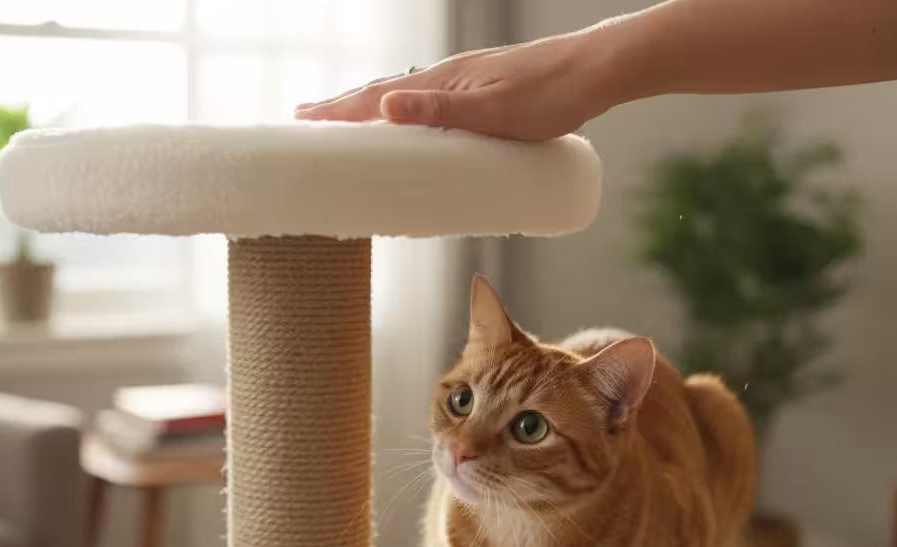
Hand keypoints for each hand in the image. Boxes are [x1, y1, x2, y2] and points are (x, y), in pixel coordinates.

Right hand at [293, 32, 609, 140]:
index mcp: (440, 82)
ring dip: (373, 112)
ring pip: (406, 100)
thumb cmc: (549, 95)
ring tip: (351, 124)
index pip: (374, 98)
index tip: (300, 121)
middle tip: (307, 120)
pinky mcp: (484, 94)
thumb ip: (440, 110)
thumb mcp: (492, 111)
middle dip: (344, 110)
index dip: (337, 112)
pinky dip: (407, 114)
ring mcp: (465, 84)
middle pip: (382, 95)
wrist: (595, 71)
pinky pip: (430, 106)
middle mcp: (447, 79)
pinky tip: (416, 125)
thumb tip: (385, 107)